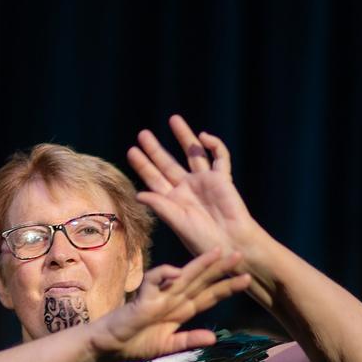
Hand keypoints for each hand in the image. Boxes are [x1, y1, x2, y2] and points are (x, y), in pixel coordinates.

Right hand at [90, 248, 250, 361]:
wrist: (109, 348)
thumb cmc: (135, 345)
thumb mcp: (168, 346)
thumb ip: (189, 340)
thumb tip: (214, 338)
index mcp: (181, 311)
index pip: (208, 296)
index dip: (227, 287)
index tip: (247, 279)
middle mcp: (173, 300)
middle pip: (201, 282)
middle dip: (220, 269)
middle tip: (241, 254)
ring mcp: (158, 298)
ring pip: (183, 277)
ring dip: (200, 265)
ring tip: (217, 253)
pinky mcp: (143, 299)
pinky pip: (154, 282)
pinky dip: (164, 275)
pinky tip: (176, 271)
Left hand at [127, 115, 259, 256]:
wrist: (230, 243)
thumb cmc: (202, 239)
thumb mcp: (177, 222)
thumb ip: (160, 206)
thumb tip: (138, 194)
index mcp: (173, 201)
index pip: (154, 178)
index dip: (143, 165)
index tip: (131, 151)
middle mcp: (186, 189)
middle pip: (167, 163)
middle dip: (155, 149)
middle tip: (142, 134)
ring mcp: (204, 182)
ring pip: (193, 153)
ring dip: (184, 137)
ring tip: (174, 119)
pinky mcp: (222, 179)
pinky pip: (219, 157)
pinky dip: (215, 145)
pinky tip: (204, 137)